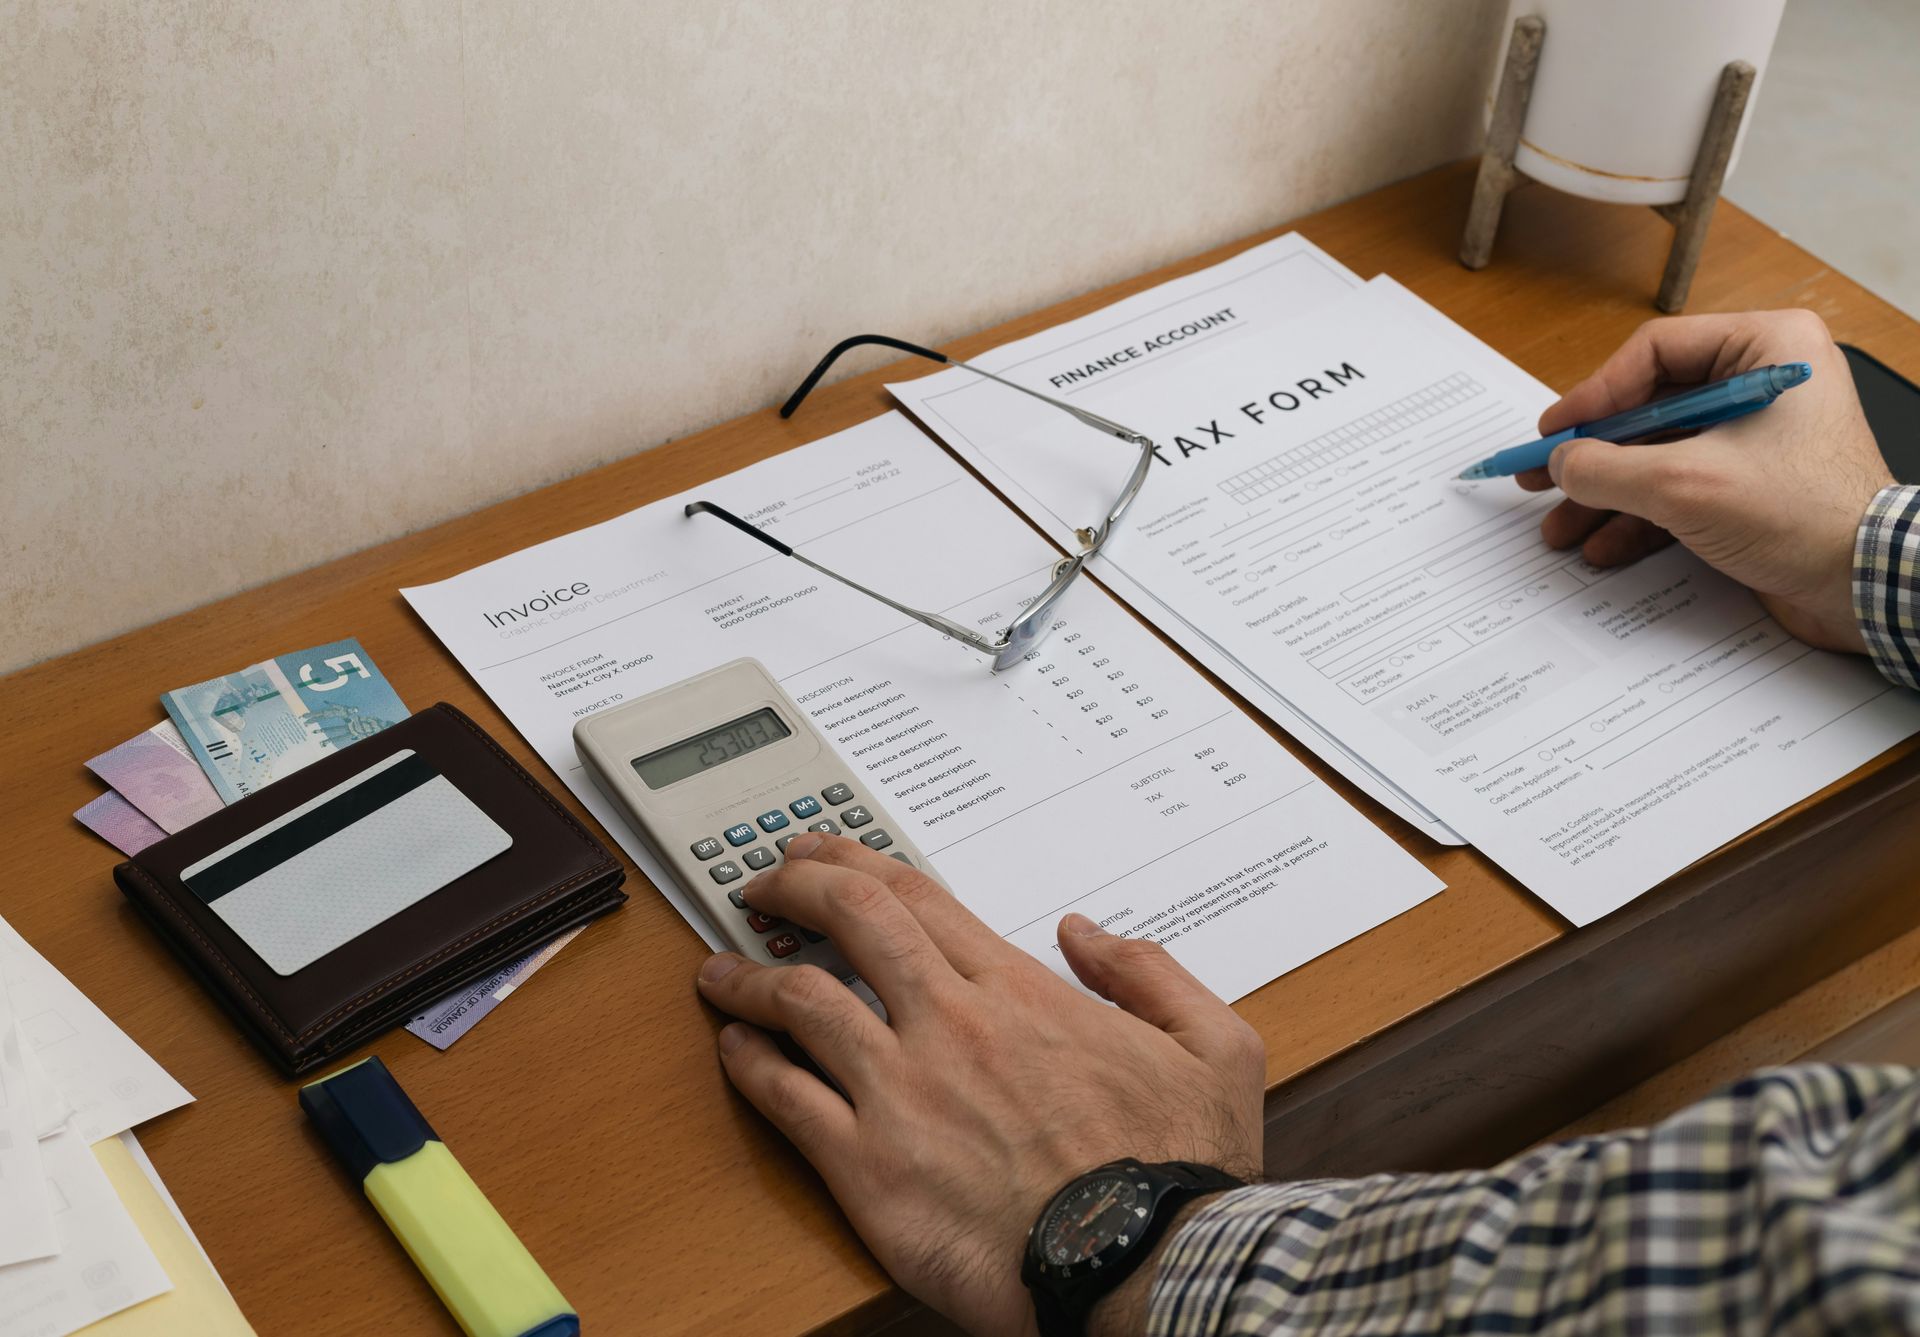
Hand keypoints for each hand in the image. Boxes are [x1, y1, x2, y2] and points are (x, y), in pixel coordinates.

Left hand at [695, 833, 1264, 1335]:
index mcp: (1021, 993)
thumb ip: (1149, 972)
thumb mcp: (1214, 1046)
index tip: (821, 853)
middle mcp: (951, 1026)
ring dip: (750, 975)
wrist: (1143, 1268)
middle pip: (850, 921)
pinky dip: (749, 1064)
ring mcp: (903, 1093)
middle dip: (794, 885)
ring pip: (801, 1002)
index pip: (917, 899)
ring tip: (720, 969)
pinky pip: (787, 1099)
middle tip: (763, 883)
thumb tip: (1089, 933)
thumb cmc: (1177, 1172)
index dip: (856, 862)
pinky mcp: (870, 1168)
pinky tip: (733, 1050)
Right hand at [1518, 310, 1891, 651]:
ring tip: (1562, 526)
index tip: (1556, 431)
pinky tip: (1605, 544)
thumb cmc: (1807, 516)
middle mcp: (1766, 382)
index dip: (1594, 393)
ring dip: (1607, 494)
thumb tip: (1561, 462)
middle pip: (1651, 407)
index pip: (1655, 352)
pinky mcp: (1754, 483)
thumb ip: (1606, 468)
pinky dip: (1641, 516)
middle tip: (1543, 475)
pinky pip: (1681, 487)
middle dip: (1593, 455)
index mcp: (1768, 348)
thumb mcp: (1682, 485)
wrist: (1868, 584)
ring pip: (1660, 454)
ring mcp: (1760, 436)